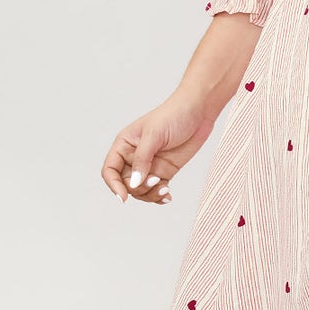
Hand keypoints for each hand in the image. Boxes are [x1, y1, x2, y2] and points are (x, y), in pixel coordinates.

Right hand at [101, 90, 218, 204]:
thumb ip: (142, 160)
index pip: (110, 170)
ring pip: (141, 190)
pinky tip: (167, 196)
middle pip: (126, 184)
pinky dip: (160, 196)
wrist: (199, 112)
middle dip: (138, 188)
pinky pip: (156, 190)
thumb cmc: (173, 115)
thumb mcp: (154, 135)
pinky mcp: (165, 171)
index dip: (113, 185)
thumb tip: (134, 184)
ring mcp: (150, 165)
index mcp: (124, 145)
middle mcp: (134, 157)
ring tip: (165, 189)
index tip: (123, 197)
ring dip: (150, 194)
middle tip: (156, 180)